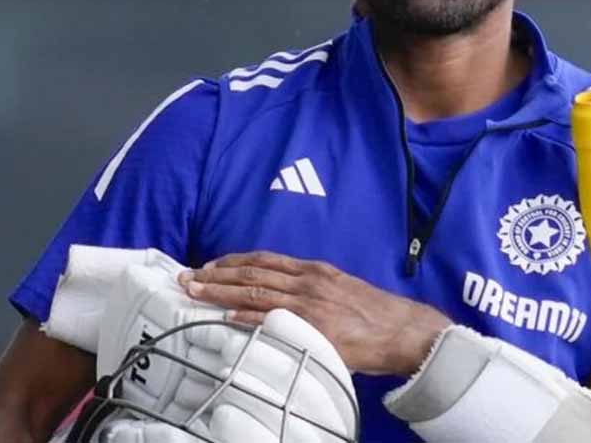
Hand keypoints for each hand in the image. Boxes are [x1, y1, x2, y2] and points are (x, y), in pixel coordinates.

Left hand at [177, 251, 450, 375]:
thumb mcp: (339, 288)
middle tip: (187, 276)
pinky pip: (274, 318)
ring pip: (255, 291)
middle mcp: (307, 280)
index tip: (209, 264)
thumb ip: (310, 288)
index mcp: (312, 270)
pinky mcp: (314, 326)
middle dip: (216, 274)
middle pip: (252, 272)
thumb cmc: (373, 313)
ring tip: (195, 291)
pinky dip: (247, 316)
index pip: (263, 260)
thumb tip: (282, 294)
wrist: (403, 329)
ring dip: (221, 291)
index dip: (233, 261)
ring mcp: (309, 302)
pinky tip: (226, 316)